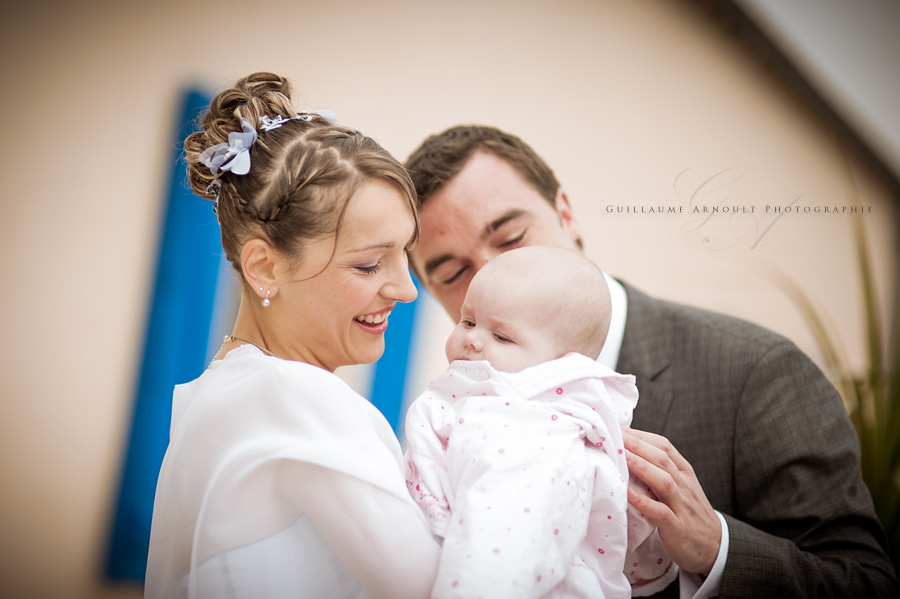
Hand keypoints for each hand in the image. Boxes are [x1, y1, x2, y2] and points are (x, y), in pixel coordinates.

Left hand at [623, 428, 720, 575]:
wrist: (715, 547)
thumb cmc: (689, 514)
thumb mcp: (681, 487)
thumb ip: (660, 470)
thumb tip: (629, 452)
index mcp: (684, 473)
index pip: (664, 447)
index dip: (641, 436)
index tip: (619, 428)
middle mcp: (684, 486)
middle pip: (662, 459)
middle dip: (638, 445)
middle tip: (614, 435)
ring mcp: (682, 507)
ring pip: (663, 481)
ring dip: (641, 466)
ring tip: (620, 456)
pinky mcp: (678, 528)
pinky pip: (661, 513)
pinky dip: (645, 502)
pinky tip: (628, 494)